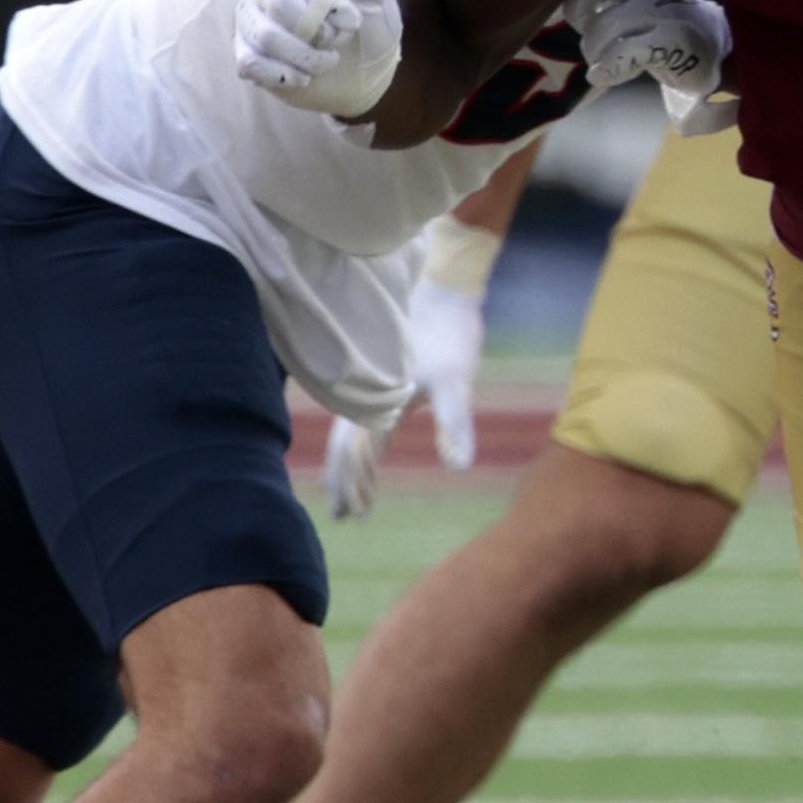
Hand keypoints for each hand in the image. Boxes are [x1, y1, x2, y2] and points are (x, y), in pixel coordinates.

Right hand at [235, 0, 402, 118]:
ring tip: (328, 60)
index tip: (353, 19)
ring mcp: (250, 17)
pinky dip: (283, 74)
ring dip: (305, 55)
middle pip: (277, 1)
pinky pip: (250, 63)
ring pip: (265, 35)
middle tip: (339, 39)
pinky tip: (304, 77)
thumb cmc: (369, 22)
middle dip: (317, 29)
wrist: (365, 69)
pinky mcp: (246, 52)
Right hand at [318, 268, 483, 518]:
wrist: (446, 286)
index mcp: (376, 398)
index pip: (352, 451)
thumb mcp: (456, 383)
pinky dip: (369, 444)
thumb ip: (455, 425)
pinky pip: (369, 418)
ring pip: (355, 433)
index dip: (349, 483)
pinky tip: (377, 456)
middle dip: (345, 482)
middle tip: (343, 517)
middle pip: (346, 446)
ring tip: (358, 497)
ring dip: (355, 467)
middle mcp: (369, 393)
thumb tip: (459, 467)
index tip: (351, 514)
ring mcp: (377, 385)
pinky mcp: (392, 377)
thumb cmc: (450, 334)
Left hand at [566, 0, 729, 114]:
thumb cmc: (664, 20)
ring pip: (600, 27)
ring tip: (603, 59)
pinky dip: (606, 69)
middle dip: (576, 14)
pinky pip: (620, 54)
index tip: (576, 7)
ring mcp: (659, 9)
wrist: (715, 46)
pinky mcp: (669, 41)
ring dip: (593, 50)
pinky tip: (606, 75)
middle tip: (588, 30)